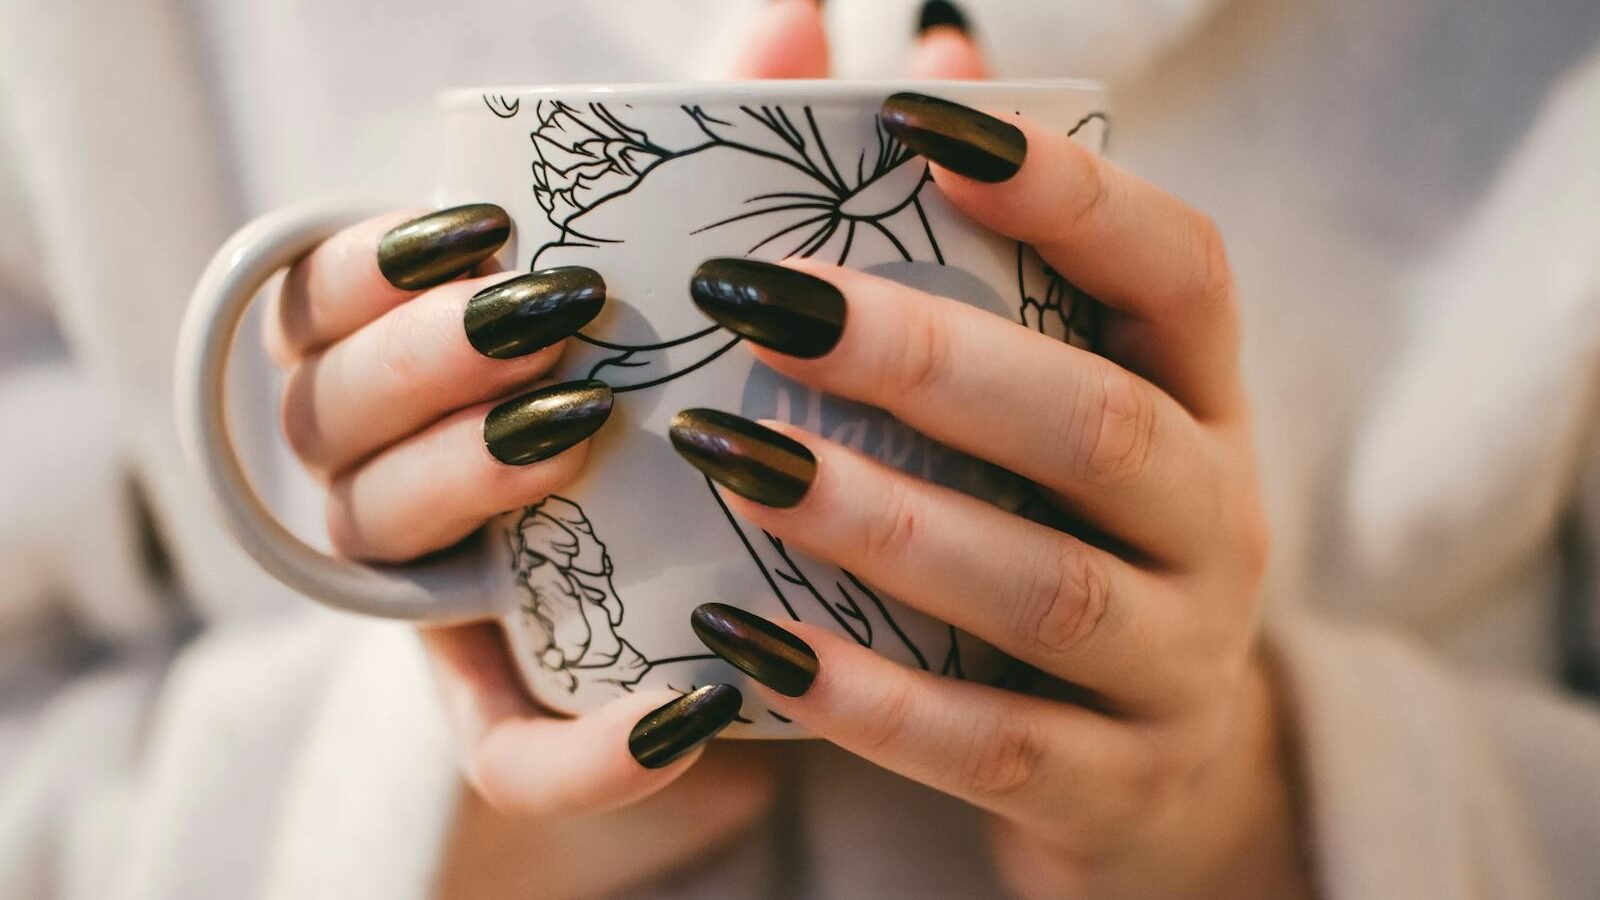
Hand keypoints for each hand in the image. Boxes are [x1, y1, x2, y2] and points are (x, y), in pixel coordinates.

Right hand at [257, 5, 858, 895]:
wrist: (734, 585)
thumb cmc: (692, 386)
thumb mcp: (708, 272)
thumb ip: (733, 144)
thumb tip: (812, 10)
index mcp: (417, 365)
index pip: (322, 305)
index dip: (372, 263)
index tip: (483, 224)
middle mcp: (403, 476)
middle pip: (333, 417)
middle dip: (424, 356)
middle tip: (552, 313)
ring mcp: (444, 598)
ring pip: (383, 545)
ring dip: (461, 486)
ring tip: (577, 431)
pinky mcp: (514, 716)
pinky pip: (508, 754)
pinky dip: (583, 749)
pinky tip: (688, 707)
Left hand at [669, 9, 1312, 898]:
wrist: (1157, 772)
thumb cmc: (1065, 535)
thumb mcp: (1049, 405)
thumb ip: (983, 248)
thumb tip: (927, 42)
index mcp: (1203, 404)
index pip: (1177, 271)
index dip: (1067, 192)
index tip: (922, 120)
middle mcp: (1219, 523)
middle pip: (1100, 430)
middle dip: (934, 361)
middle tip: (767, 301)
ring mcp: (1177, 663)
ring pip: (1044, 589)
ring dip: (886, 521)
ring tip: (736, 455)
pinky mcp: (1112, 784)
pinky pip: (989, 745)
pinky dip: (867, 700)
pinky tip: (740, 647)